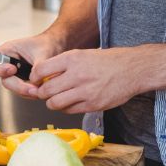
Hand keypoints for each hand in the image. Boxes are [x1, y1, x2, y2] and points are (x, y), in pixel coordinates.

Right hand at [0, 31, 63, 98]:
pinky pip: (24, 91)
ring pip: (15, 88)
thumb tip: (35, 80)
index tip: (13, 69)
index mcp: (7, 51)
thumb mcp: (42, 53)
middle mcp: (8, 64)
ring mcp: (15, 75)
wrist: (55, 47)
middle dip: (19, 86)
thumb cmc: (45, 44)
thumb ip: (38, 67)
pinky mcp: (23, 82)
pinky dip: (31, 93)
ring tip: (39, 91)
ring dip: (26, 92)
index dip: (2, 69)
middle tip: (32, 89)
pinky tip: (41, 91)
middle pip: (7, 80)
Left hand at [30, 47, 145, 113]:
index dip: (34, 78)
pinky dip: (65, 108)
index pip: (40, 70)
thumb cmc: (106, 61)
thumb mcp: (82, 54)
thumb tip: (43, 77)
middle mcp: (76, 75)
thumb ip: (63, 65)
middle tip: (44, 92)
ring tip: (56, 99)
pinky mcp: (92, 104)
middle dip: (41, 93)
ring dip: (52, 103)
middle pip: (45, 90)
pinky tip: (69, 102)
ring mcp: (85, 91)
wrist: (132, 69)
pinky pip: (69, 110)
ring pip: (55, 103)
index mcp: (72, 59)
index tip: (35, 80)